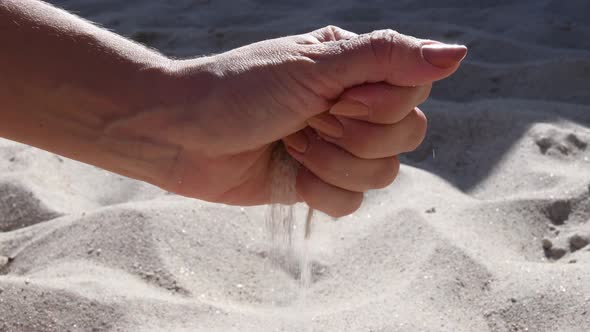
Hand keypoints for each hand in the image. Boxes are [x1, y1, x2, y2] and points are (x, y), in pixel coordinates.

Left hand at [114, 26, 466, 215]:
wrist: (181, 134)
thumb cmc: (239, 90)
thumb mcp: (313, 66)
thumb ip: (386, 58)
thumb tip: (457, 51)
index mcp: (356, 68)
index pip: (415, 89)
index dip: (380, 104)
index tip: (333, 98)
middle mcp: (353, 106)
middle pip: (407, 135)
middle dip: (355, 135)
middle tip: (309, 119)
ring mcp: (337, 147)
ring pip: (384, 174)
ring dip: (333, 163)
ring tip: (292, 143)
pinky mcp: (317, 182)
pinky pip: (353, 202)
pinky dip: (320, 190)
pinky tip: (289, 170)